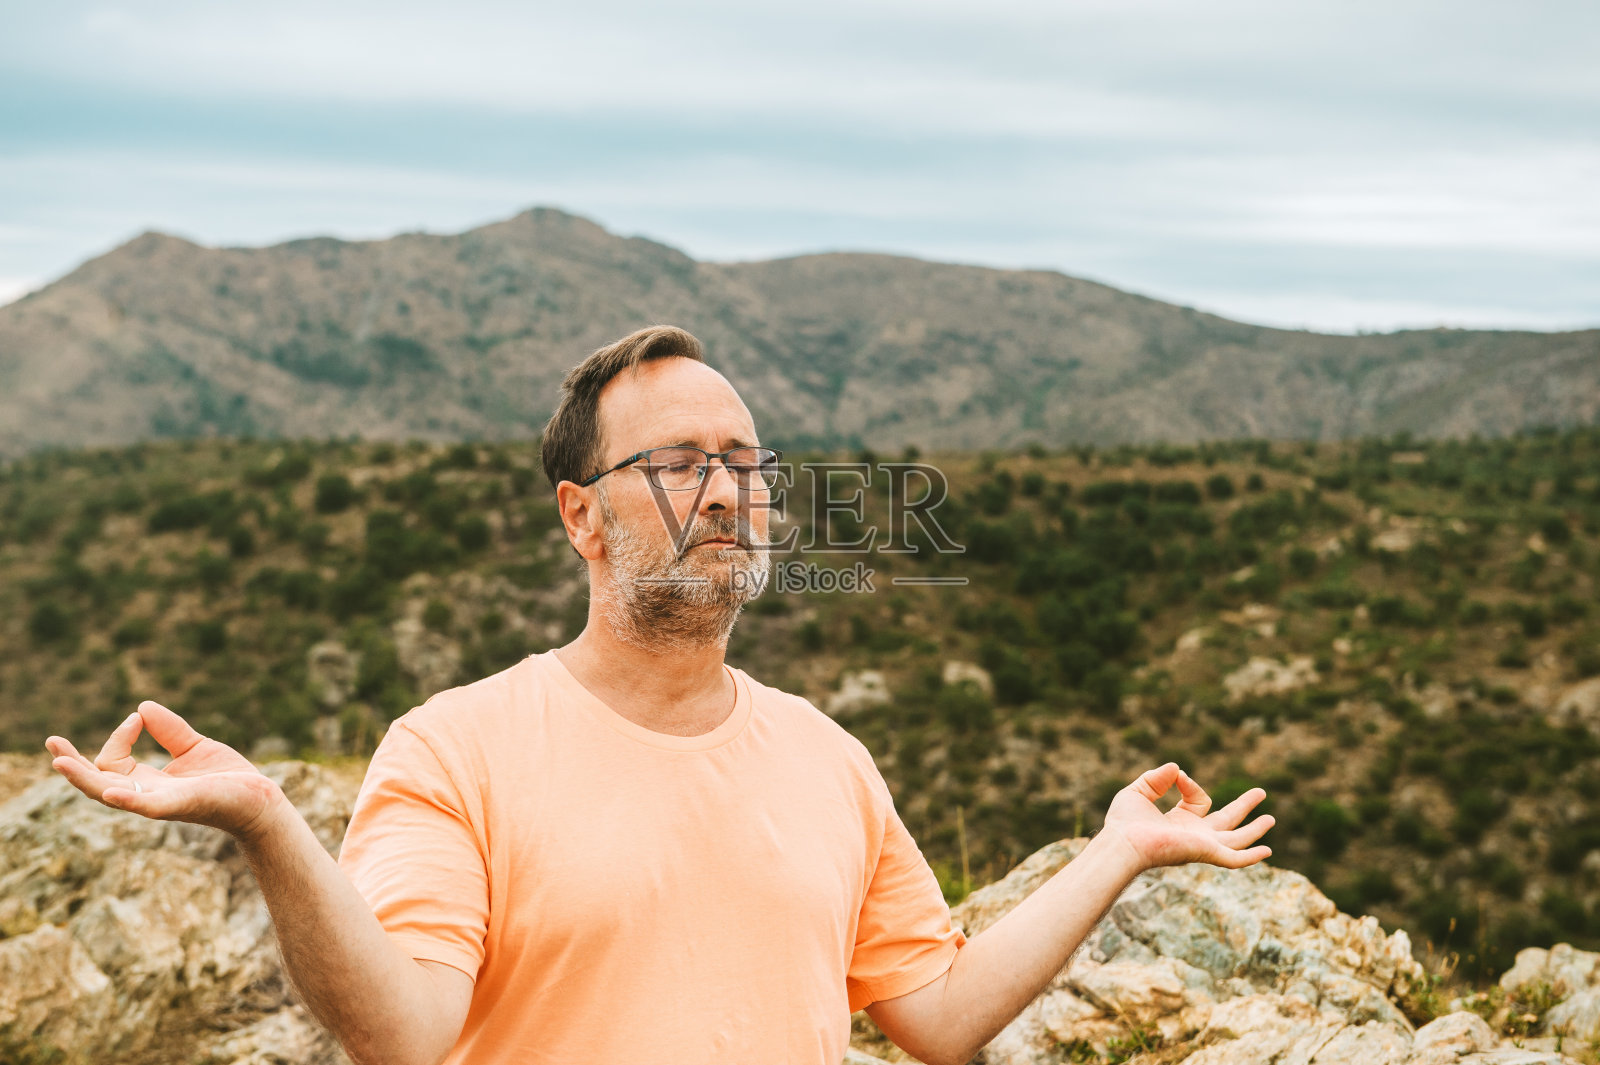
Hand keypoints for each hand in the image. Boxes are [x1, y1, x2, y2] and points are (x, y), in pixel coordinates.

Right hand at [45, 700, 286, 841]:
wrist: (260, 799)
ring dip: (85, 780)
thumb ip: (168, 730)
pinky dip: (127, 800)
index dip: (119, 735)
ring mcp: (160, 802)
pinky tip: (109, 792)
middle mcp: (146, 795)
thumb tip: (141, 707)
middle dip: (73, 766)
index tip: (137, 718)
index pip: (112, 760)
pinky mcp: (179, 805)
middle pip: (98, 782)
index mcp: (147, 782)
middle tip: (51, 744)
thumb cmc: (228, 779)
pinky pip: (146, 806)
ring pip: (112, 794)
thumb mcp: (194, 747)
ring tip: (61, 764)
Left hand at [1100, 763, 1271, 872]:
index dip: (1192, 785)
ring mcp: (1203, 846)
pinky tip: (1266, 852)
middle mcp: (1194, 836)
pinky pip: (1234, 858)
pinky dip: (1251, 856)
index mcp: (1180, 823)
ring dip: (1254, 829)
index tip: (1179, 776)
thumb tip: (1177, 769)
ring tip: (1270, 818)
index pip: (1200, 801)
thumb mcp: (1139, 791)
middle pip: (1227, 821)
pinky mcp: (1207, 853)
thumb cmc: (1124, 822)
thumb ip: (1157, 778)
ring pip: (1236, 839)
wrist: (1123, 843)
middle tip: (1261, 792)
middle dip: (1244, 807)